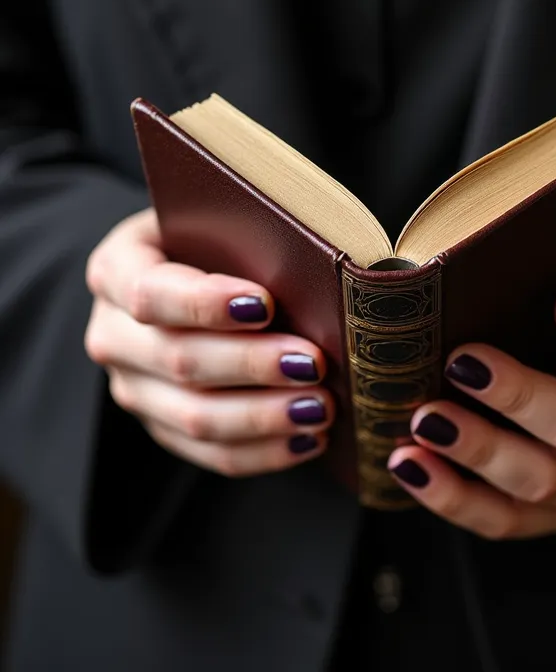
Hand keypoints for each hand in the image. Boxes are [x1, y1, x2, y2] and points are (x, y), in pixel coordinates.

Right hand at [85, 209, 330, 476]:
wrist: (182, 277)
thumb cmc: (210, 243)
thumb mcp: (213, 224)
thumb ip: (243, 241)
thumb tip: (311, 276)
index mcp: (116, 270)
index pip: (151, 292)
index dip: (205, 303)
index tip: (265, 305)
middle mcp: (114, 335)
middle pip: (179, 360)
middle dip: (252, 365)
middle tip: (311, 363)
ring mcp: (134, 387)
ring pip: (194, 418)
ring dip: (263, 417)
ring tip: (318, 409)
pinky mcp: (162, 425)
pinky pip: (210, 453)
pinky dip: (264, 451)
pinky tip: (307, 440)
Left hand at [388, 279, 555, 538]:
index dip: (522, 395)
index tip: (467, 361)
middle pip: (547, 473)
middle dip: (480, 443)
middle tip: (427, 412)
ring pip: (519, 509)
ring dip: (458, 482)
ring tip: (410, 449)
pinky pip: (502, 524)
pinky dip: (453, 501)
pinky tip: (413, 471)